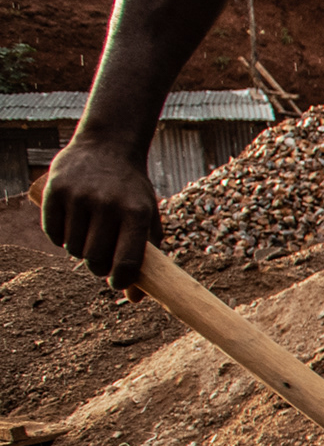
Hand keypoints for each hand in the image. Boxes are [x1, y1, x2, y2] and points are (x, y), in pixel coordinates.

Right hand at [38, 138, 160, 289]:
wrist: (108, 147)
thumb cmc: (131, 192)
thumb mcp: (146, 218)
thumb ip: (147, 257)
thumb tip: (134, 298)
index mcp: (136, 213)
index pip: (126, 262)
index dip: (121, 280)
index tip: (117, 282)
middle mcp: (108, 204)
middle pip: (95, 259)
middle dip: (98, 266)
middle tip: (101, 256)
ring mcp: (79, 196)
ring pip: (73, 249)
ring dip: (79, 251)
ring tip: (88, 235)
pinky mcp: (55, 190)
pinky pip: (53, 234)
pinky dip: (60, 238)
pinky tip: (71, 227)